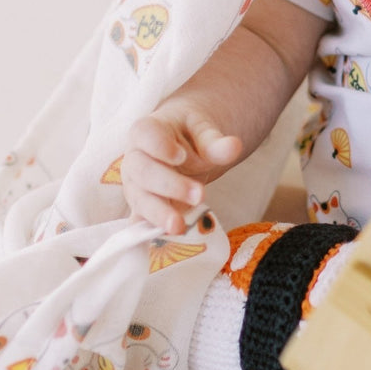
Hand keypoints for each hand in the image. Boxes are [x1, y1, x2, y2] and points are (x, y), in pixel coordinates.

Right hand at [121, 99, 245, 233]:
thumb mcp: (204, 132)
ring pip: (141, 199)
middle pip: (143, 171)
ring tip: (179, 226)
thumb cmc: (189, 137)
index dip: (159, 146)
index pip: (145, 133)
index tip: (180, 156)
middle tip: (200, 194)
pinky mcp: (142, 207)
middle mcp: (135, 158)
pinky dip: (150, 231)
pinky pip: (141, 221)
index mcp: (148, 130)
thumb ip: (216, 142)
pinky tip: (164, 239)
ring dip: (160, 213)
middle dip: (170, 185)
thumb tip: (235, 146)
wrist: (183, 148)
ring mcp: (135, 185)